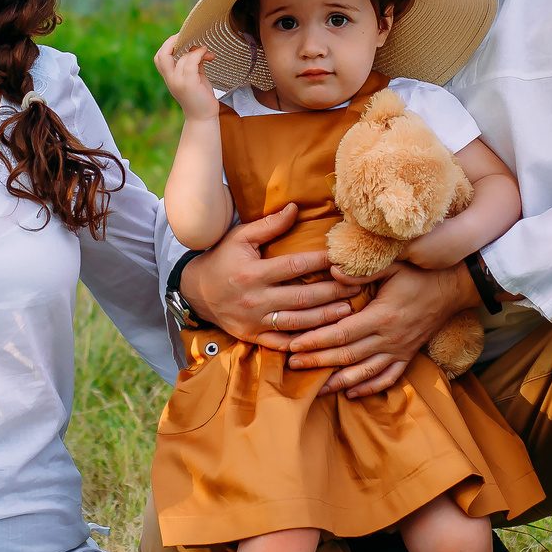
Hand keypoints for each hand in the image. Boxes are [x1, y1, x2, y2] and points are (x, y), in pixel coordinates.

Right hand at [152, 34, 222, 119]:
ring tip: (206, 52)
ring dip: (196, 50)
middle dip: (173, 42)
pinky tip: (207, 53)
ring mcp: (179, 82)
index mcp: (169, 77)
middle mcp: (171, 79)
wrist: (203, 117)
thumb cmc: (200, 96)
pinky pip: (192, 62)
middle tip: (187, 37)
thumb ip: (193, 62)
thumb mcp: (195, 76)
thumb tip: (196, 47)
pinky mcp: (189, 84)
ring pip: (183, 58)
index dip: (168, 45)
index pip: (159, 57)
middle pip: (162, 56)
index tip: (183, 39)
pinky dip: (199, 54)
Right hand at [182, 205, 362, 343]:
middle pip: (301, 297)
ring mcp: (254, 321)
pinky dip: (303, 342)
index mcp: (252, 272)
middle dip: (332, 292)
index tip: (342, 258)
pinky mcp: (252, 337)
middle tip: (357, 287)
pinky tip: (324, 337)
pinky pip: (281, 344)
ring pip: (296, 323)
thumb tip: (295, 208)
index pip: (295, 266)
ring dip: (325, 318)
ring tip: (349, 310)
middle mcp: (254, 299)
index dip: (321, 262)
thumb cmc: (222, 259)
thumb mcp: (240, 237)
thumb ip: (268, 225)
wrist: (195, 292)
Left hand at [284, 262, 477, 395]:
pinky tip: (351, 393)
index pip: (341, 334)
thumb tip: (331, 271)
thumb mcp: (393, 264)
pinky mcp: (408, 356)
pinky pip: (387, 378)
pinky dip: (368, 388)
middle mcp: (389, 338)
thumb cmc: (421, 273)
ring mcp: (399, 350)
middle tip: (292, 366)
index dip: (315, 341)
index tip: (294, 345)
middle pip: (346, 356)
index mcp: (382, 316)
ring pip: (364, 373)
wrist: (454, 288)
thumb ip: (362, 271)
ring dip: (338, 382)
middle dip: (317, 362)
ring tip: (315, 388)